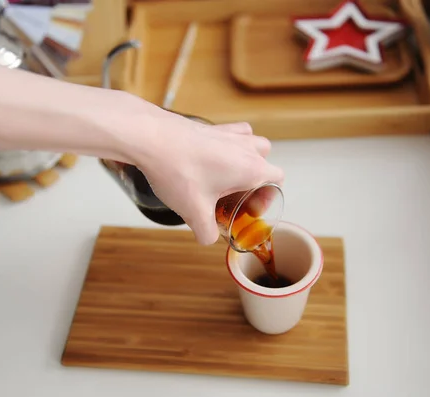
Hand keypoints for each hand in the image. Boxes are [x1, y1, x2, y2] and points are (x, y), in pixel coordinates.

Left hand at [131, 108, 283, 244]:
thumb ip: (206, 232)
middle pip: (266, 162)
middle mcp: (245, 147)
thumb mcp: (194, 211)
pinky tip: (213, 159)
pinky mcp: (212, 127)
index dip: (267, 198)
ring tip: (227, 177)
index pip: (278, 179)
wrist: (151, 138)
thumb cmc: (177, 169)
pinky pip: (233, 133)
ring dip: (247, 160)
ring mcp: (229, 134)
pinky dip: (230, 145)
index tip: (249, 209)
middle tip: (237, 196)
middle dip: (256, 181)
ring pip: (252, 144)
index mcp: (251, 168)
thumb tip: (208, 238)